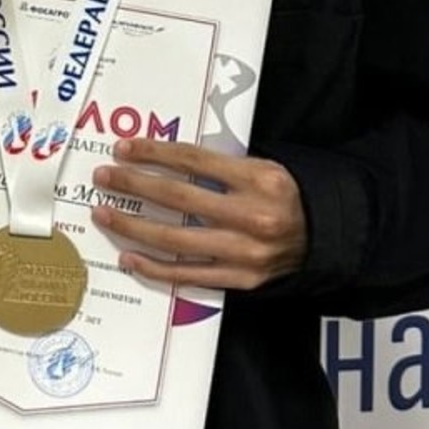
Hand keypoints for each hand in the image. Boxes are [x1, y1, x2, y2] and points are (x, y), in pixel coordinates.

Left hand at [89, 138, 306, 292]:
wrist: (324, 238)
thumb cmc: (284, 196)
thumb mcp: (263, 168)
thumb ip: (220, 167)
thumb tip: (163, 158)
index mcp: (259, 179)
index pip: (194, 162)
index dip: (154, 153)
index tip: (123, 148)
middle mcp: (252, 216)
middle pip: (179, 198)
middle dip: (134, 184)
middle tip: (104, 176)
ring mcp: (245, 253)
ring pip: (176, 240)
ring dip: (133, 225)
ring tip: (104, 214)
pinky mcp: (240, 280)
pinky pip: (188, 275)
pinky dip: (154, 268)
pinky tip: (128, 256)